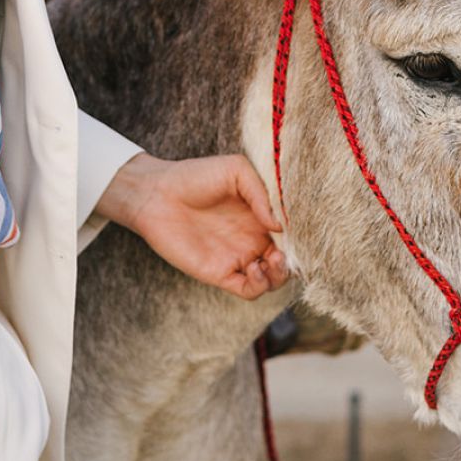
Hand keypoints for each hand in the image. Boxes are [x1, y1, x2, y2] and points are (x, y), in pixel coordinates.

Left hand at [97, 153, 289, 298]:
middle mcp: (251, 239)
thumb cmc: (195, 176)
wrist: (157, 193)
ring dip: (280, 275)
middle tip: (286, 249)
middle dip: (294, 259)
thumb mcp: (236, 170)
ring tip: (271, 259)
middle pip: (286, 260)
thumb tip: (280, 225)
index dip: (300, 236)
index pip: (290, 233)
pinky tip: (255, 267)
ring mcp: (237, 257)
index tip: (303, 230)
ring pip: (272, 280)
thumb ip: (262, 193)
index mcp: (259, 215)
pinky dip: (260, 285)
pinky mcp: (220, 273)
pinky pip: (249, 290)